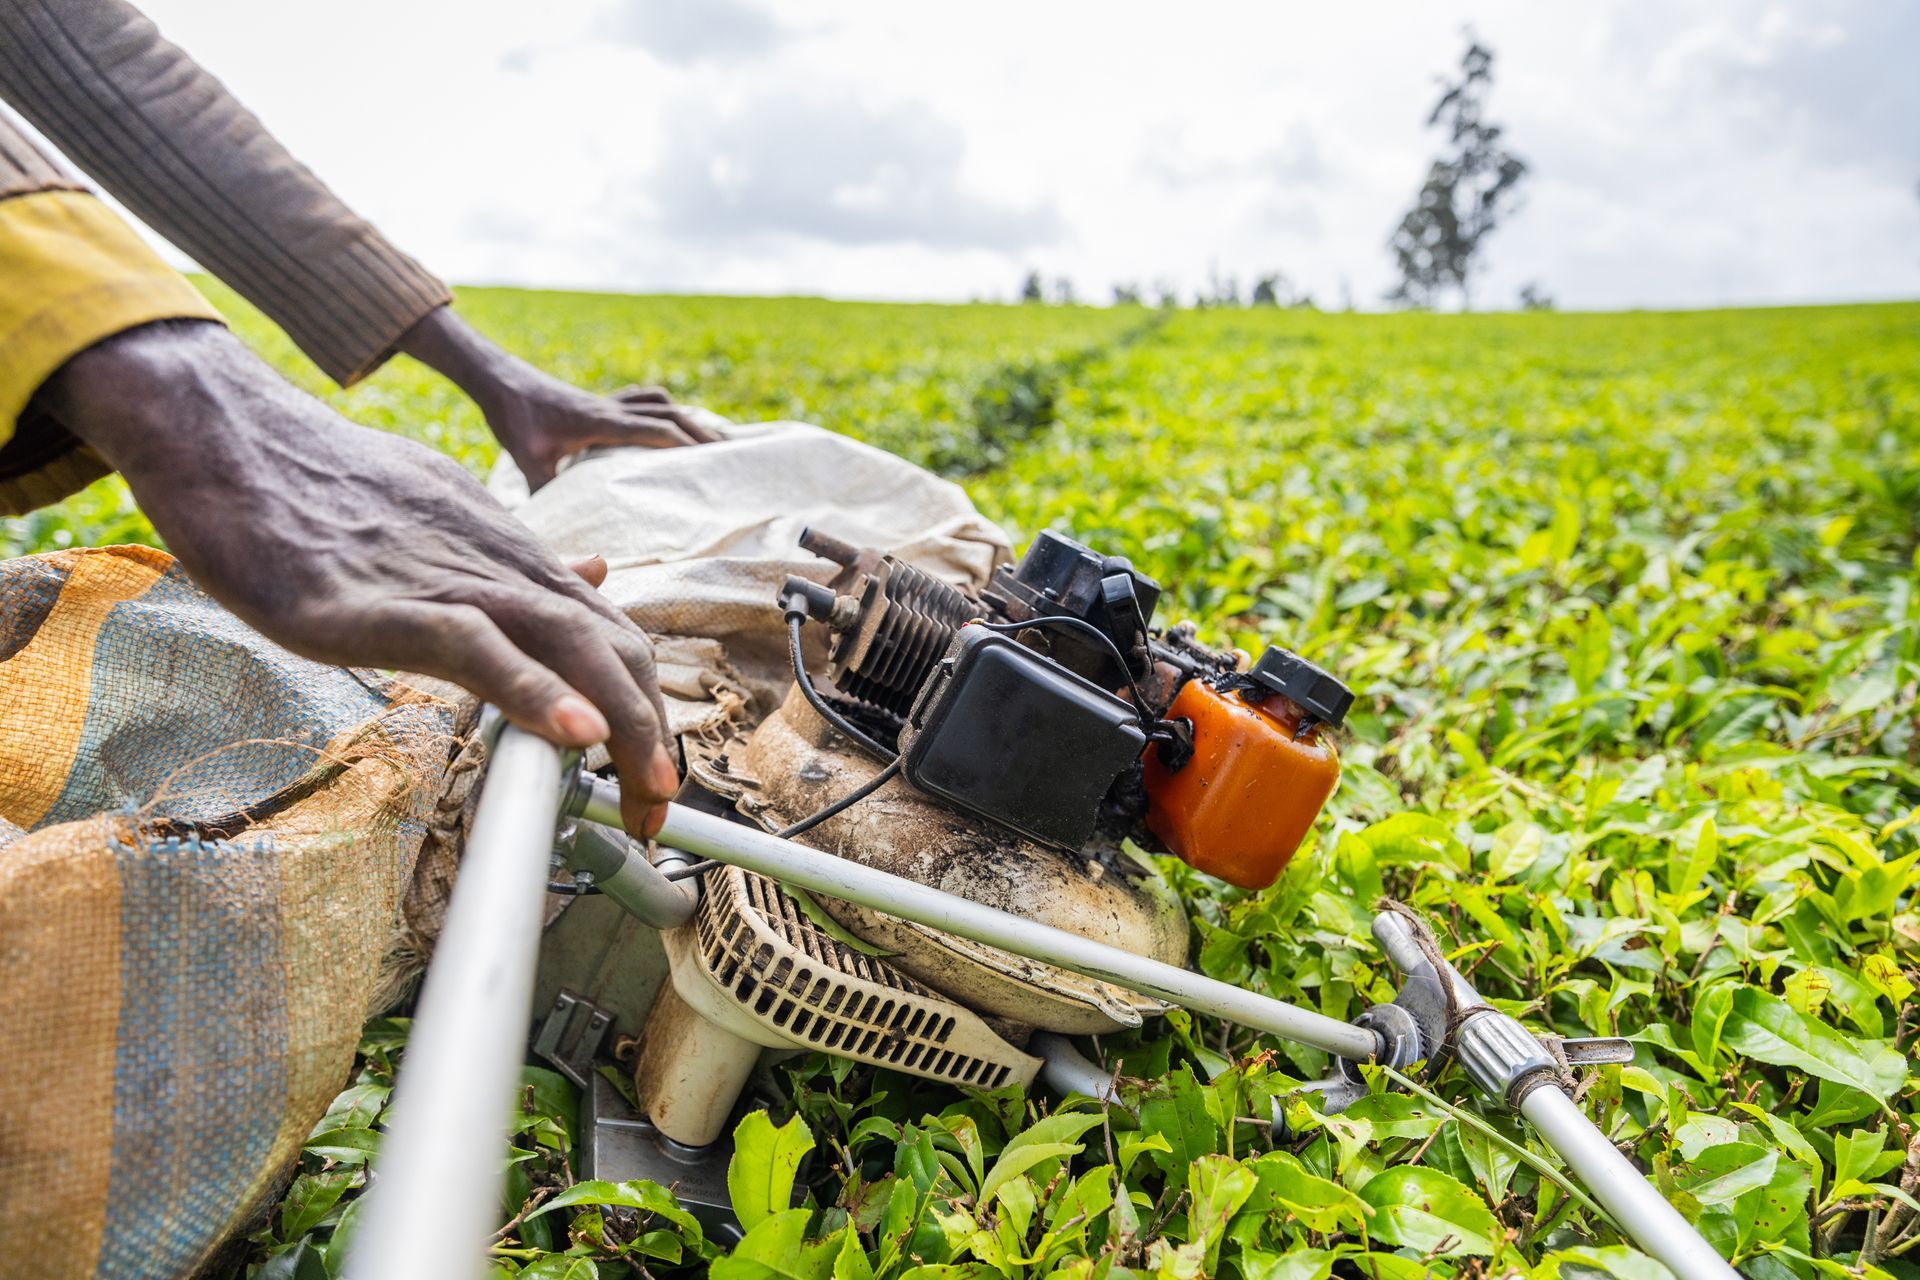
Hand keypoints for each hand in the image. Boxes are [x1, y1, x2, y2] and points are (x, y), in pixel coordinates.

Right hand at [41, 320, 679, 836]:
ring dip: (626, 726)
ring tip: (651, 792)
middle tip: (659, 808)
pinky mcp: (385, 604)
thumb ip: (521, 561)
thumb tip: (590, 574)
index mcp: (516, 560)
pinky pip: (479, 646)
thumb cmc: (330, 489)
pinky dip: (537, 691)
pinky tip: (577, 733)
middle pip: (615, 648)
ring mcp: (451, 582)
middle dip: (651, 735)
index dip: (647, 708)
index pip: (612, 637)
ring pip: (572, 645)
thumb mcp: (450, 521)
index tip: (652, 775)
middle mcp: (504, 568)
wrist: (233, 439)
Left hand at [396, 306, 718, 488]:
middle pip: (668, 414)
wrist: (498, 378)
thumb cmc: (513, 418)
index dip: (685, 443)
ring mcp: (606, 401)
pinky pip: (641, 399)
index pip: (655, 430)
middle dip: (700, 432)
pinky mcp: (598, 400)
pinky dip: (661, 410)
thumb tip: (549, 532)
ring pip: (658, 401)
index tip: (712, 460)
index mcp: (601, 422)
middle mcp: (610, 408)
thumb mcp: (527, 461)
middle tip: (728, 452)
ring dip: (684, 416)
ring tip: (708, 436)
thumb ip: (543, 493)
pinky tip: (666, 423)